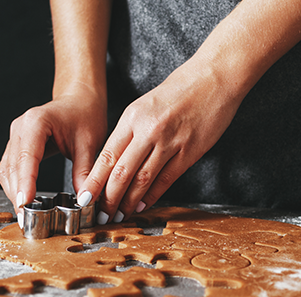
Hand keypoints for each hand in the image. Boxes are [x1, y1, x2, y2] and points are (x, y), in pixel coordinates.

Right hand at [0, 83, 106, 222]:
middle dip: (18, 193)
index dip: (25, 182)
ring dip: (13, 192)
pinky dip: (15, 186)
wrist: (79, 100)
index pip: (27, 156)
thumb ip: (85, 171)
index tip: (25, 203)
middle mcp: (20, 128)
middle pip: (12, 166)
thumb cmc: (85, 115)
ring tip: (24, 215)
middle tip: (26, 218)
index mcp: (37, 122)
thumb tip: (85, 200)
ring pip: (6, 170)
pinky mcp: (16, 146)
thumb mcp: (90, 143)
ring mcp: (15, 136)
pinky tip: (24, 202)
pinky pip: (9, 169)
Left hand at [77, 61, 241, 223]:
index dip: (94, 181)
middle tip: (101, 214)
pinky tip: (142, 205)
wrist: (215, 77)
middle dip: (108, 198)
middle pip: (120, 172)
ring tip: (119, 214)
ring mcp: (169, 142)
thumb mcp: (146, 103)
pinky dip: (152, 195)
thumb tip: (117, 157)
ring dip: (128, 201)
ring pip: (142, 179)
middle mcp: (148, 130)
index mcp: (133, 116)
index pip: (106, 155)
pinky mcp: (189, 152)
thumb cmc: (182, 87)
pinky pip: (166, 179)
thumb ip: (132, 129)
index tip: (85, 197)